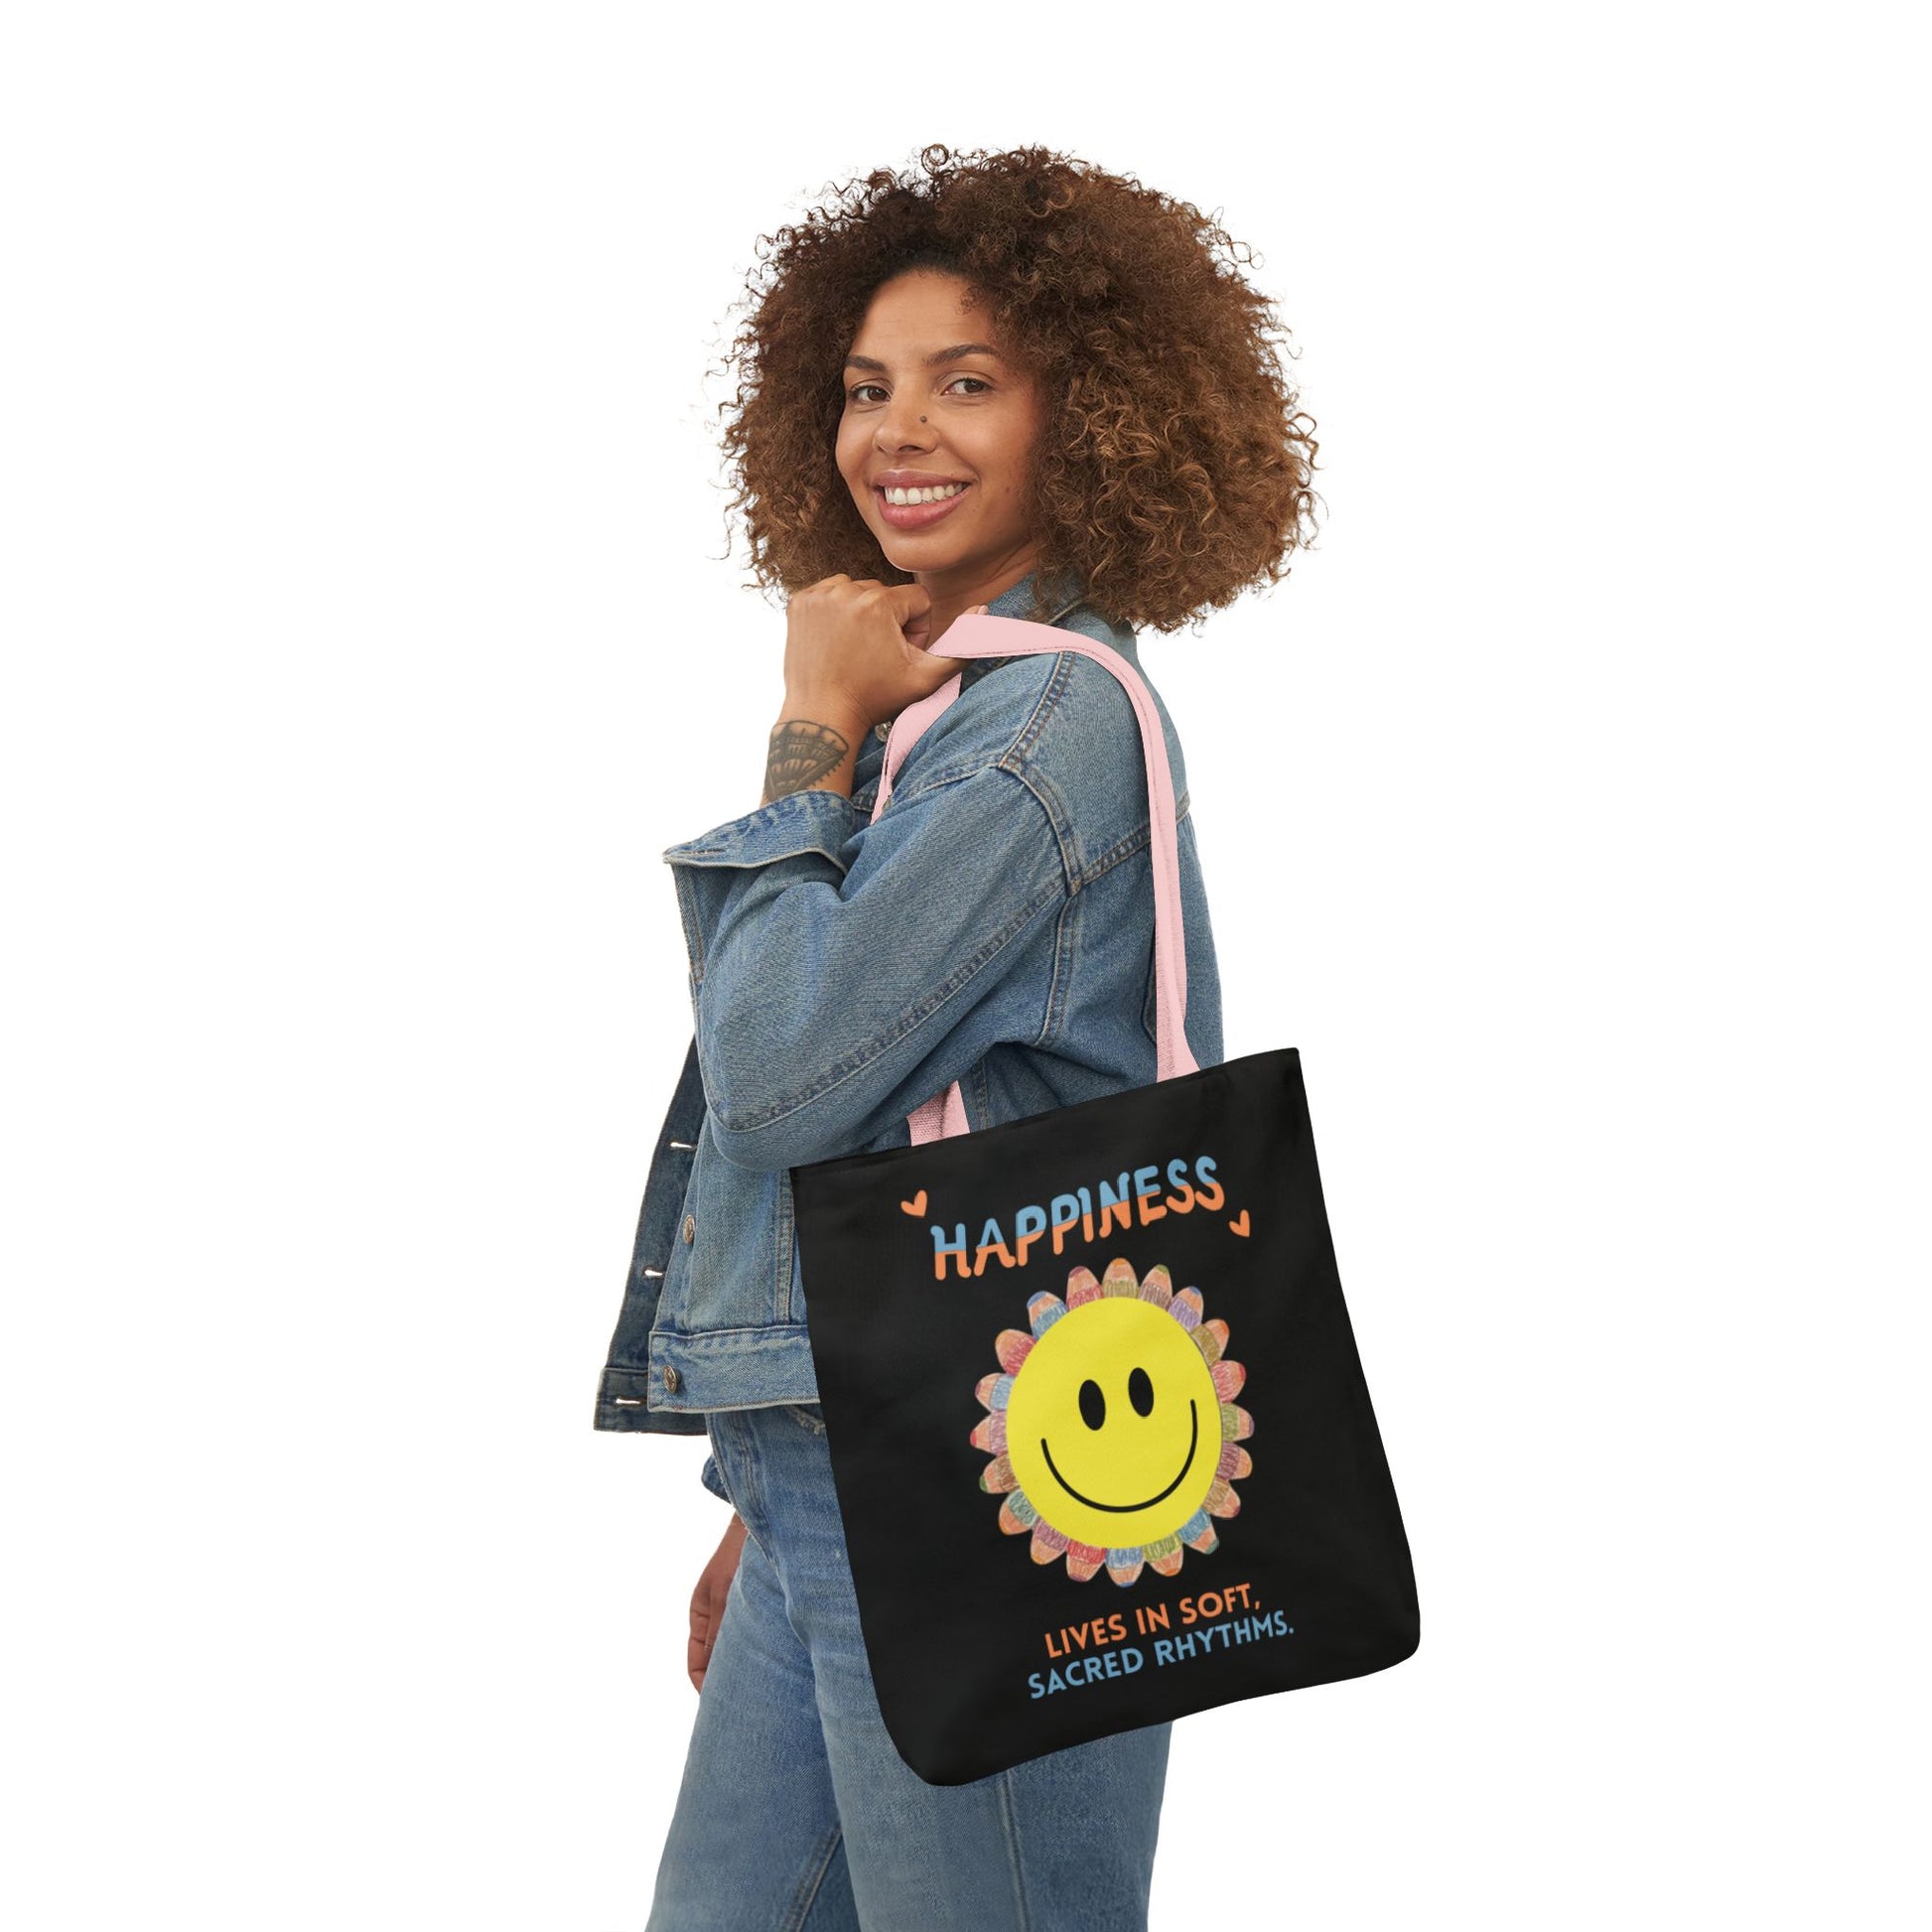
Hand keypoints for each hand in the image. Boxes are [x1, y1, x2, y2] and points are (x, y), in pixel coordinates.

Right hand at [688, 1512, 748, 1693]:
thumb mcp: (723, 1593)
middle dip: (726, 1681)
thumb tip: (710, 1669)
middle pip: (715, 1661)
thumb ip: (716, 1630)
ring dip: (744, 1666)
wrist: (760, 1523)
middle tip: (745, 1704)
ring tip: (762, 1687)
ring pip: (735, 1651)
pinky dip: (758, 1652)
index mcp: (699, 1614)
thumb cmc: (737, 1554)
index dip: (704, 1686)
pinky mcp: (755, 1609)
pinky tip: (774, 1662)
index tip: (719, 1704)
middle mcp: (715, 1617)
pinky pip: (752, 1639)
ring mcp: (734, 1613)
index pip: (695, 1664)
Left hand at [780, 575, 987, 739]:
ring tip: (857, 648)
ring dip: (863, 612)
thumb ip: (961, 647)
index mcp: (878, 604)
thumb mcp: (926, 678)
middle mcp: (845, 592)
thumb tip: (983, 610)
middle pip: (887, 593)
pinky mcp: (798, 602)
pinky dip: (836, 611)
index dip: (916, 630)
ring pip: (858, 590)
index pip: (916, 600)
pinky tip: (836, 640)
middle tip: (877, 656)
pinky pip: (830, 593)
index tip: (899, 655)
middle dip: (890, 620)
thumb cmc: (875, 699)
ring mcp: (818, 596)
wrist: (822, 715)